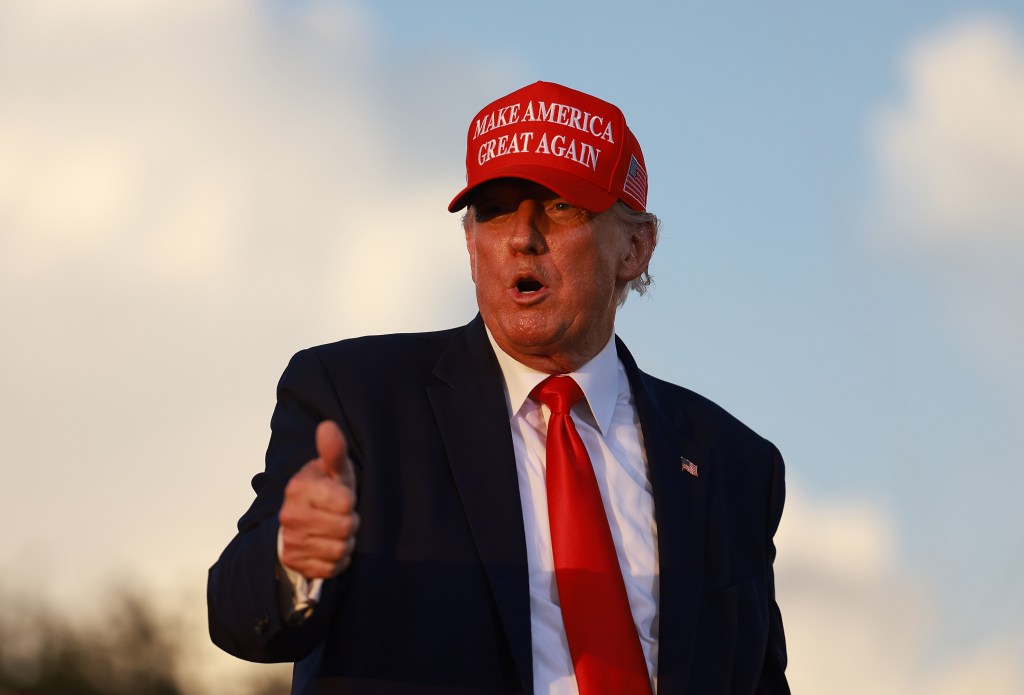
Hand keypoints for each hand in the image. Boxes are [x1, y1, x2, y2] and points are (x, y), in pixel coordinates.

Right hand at [278, 420, 358, 578]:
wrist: (297, 521)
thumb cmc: (323, 490)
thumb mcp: (331, 470)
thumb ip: (333, 451)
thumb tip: (328, 426)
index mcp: (299, 489)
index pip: (346, 502)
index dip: (349, 501)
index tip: (340, 497)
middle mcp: (290, 516)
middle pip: (346, 527)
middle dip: (350, 522)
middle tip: (340, 516)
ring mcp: (291, 542)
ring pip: (341, 549)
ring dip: (346, 542)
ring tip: (335, 531)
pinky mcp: (296, 563)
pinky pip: (333, 568)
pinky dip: (338, 560)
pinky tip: (329, 546)